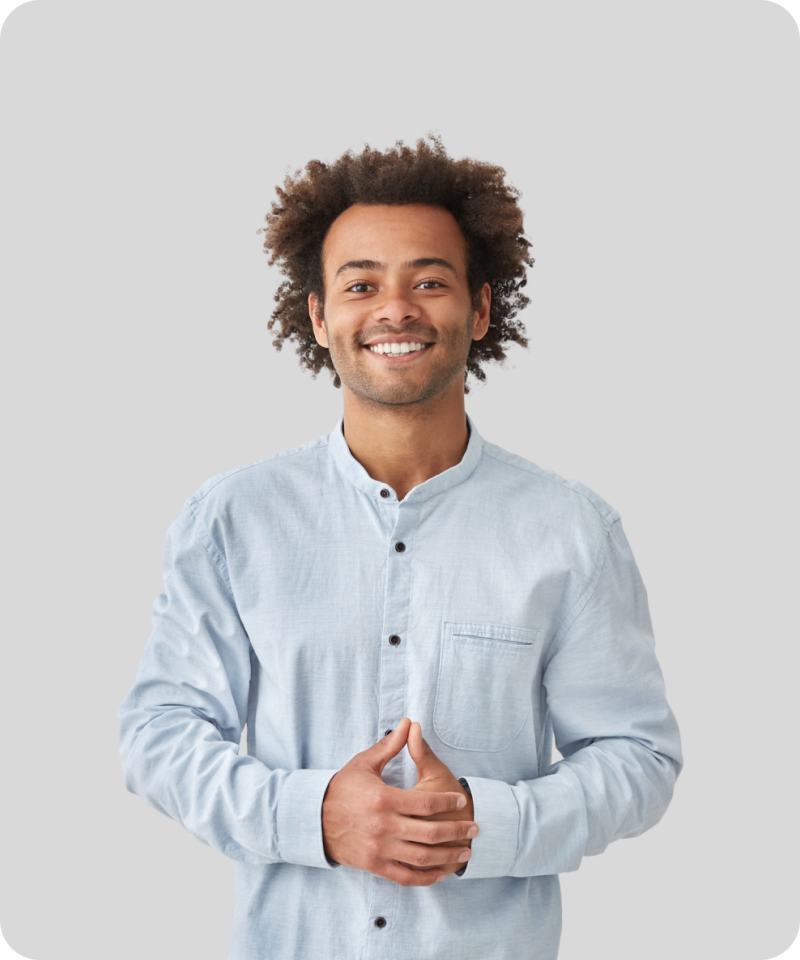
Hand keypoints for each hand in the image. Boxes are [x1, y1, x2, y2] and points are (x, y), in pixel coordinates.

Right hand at [321, 718, 477, 886]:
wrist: (315, 819)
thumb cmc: (342, 788)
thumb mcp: (364, 763)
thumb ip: (390, 746)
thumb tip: (408, 723)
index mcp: (383, 799)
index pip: (427, 804)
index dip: (449, 802)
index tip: (462, 800)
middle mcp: (383, 827)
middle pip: (430, 833)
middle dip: (457, 831)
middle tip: (474, 828)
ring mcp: (379, 849)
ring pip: (422, 857)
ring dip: (448, 855)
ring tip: (465, 851)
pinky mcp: (375, 865)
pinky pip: (406, 876)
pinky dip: (426, 877)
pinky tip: (440, 871)